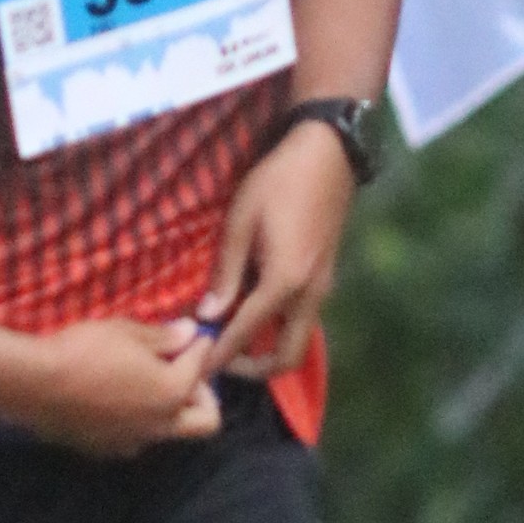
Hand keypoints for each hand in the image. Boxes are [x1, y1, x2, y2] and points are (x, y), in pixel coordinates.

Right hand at [11, 318, 222, 455]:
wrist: (33, 385)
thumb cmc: (83, 350)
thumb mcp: (125, 332)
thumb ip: (162, 337)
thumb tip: (189, 334)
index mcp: (172, 392)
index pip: (200, 367)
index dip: (200, 347)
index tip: (196, 336)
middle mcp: (160, 424)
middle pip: (206, 422)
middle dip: (204, 396)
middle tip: (184, 374)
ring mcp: (133, 442)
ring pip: (170, 432)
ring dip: (169, 411)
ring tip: (146, 386)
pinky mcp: (105, 450)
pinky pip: (135, 438)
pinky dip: (137, 421)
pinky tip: (115, 401)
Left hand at [195, 121, 356, 380]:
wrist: (326, 154)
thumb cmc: (277, 181)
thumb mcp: (240, 223)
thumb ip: (227, 274)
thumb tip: (209, 315)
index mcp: (285, 282)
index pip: (247, 334)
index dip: (220, 354)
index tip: (198, 367)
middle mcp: (309, 294)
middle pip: (287, 358)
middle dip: (253, 369)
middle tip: (220, 358)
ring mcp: (322, 288)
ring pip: (298, 341)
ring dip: (267, 349)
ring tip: (231, 336)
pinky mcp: (325, 279)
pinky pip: (302, 320)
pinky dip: (279, 329)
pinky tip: (252, 311)